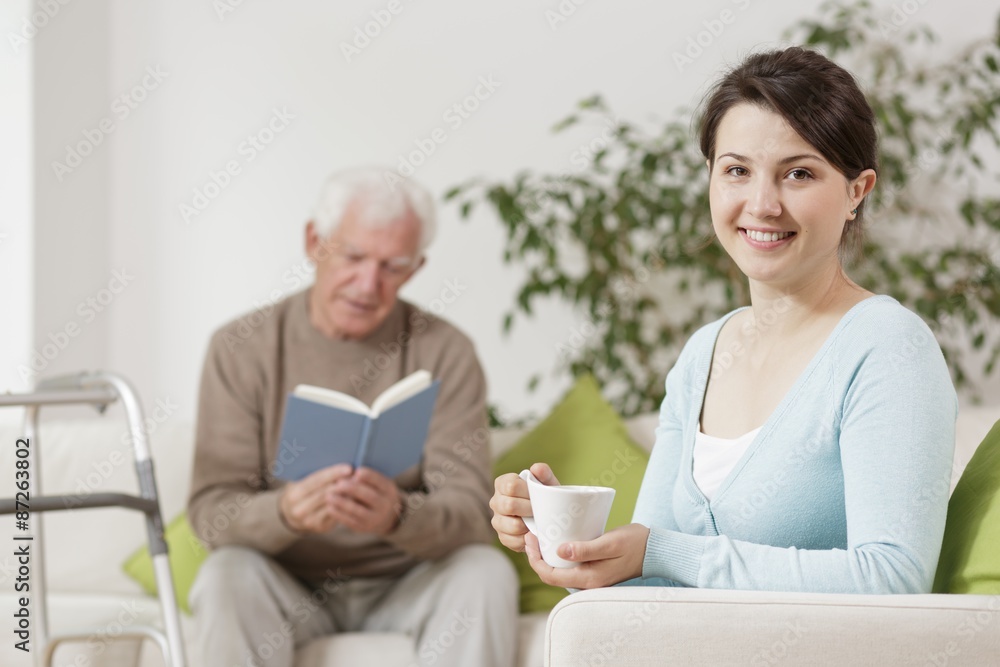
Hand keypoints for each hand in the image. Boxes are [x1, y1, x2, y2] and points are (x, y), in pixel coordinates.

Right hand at [279, 463, 353, 532]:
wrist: (291, 514)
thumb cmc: (301, 490)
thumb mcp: (300, 480)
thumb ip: (313, 472)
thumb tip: (335, 456)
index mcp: (294, 493)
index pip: (316, 480)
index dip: (333, 473)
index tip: (349, 468)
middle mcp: (300, 509)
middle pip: (326, 493)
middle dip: (344, 484)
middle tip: (359, 476)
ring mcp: (310, 520)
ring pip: (334, 505)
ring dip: (348, 494)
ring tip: (360, 484)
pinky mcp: (320, 528)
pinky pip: (337, 515)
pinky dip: (347, 505)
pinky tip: (357, 497)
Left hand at [327, 467, 402, 534]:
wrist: (385, 517)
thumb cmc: (376, 493)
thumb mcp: (378, 484)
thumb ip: (368, 479)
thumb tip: (349, 473)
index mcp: (389, 490)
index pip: (380, 481)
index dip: (369, 476)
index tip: (356, 471)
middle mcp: (385, 505)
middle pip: (369, 496)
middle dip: (353, 489)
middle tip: (338, 484)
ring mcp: (375, 518)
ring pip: (358, 510)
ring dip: (342, 503)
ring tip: (329, 496)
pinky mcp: (364, 527)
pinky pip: (351, 521)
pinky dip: (339, 514)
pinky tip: (330, 507)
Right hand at [489, 462, 559, 552]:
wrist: (549, 517)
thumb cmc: (545, 497)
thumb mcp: (548, 484)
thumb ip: (544, 473)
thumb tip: (536, 468)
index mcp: (503, 483)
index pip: (511, 486)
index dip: (527, 492)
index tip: (538, 496)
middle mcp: (496, 501)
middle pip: (509, 505)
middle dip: (529, 509)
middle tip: (541, 510)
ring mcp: (497, 520)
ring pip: (512, 525)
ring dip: (529, 525)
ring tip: (538, 522)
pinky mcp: (502, 536)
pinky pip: (513, 540)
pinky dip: (527, 539)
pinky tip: (533, 533)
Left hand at [524, 523, 649, 588]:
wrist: (655, 550)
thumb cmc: (634, 543)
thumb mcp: (610, 543)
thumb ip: (585, 549)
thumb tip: (559, 552)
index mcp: (589, 579)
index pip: (550, 575)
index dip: (535, 559)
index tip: (530, 538)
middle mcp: (587, 583)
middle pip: (552, 575)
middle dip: (537, 557)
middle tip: (531, 534)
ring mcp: (590, 579)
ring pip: (559, 572)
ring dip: (546, 556)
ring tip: (540, 536)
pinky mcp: (593, 571)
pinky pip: (569, 568)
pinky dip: (558, 556)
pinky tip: (556, 542)